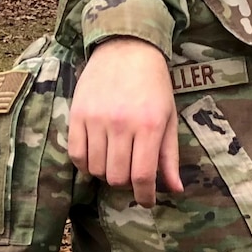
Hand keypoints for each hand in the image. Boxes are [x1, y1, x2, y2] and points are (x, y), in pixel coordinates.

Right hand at [67, 37, 180, 206]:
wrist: (127, 50)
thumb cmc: (154, 86)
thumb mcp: (168, 119)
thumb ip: (169, 156)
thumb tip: (176, 190)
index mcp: (149, 126)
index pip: (142, 176)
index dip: (144, 196)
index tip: (146, 201)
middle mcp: (121, 124)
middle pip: (116, 177)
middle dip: (125, 184)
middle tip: (131, 173)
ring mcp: (95, 120)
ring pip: (95, 169)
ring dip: (106, 173)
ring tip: (116, 160)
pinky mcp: (76, 115)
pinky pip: (75, 155)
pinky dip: (85, 163)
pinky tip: (96, 156)